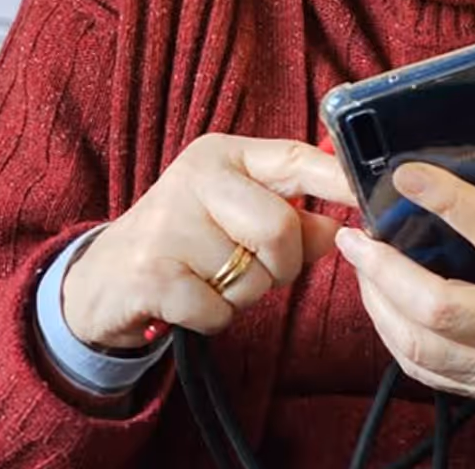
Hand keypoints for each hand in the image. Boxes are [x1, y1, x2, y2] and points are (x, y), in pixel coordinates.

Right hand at [61, 134, 355, 348]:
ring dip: (244, 295)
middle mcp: (195, 177)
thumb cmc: (186, 241)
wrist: (101, 283)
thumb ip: (294, 216)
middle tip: (252, 268)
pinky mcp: (152, 273)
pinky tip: (188, 301)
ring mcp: (169, 223)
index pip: (295, 159)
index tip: (373, 198)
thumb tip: (345, 227)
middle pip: (281, 228)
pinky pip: (220, 310)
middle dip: (281, 265)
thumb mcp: (236, 214)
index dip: (338, 180)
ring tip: (209, 278)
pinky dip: (214, 318)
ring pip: (253, 275)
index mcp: (224, 156)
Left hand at [334, 133, 474, 446]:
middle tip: (356, 235)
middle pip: (440, 308)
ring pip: (424, 348)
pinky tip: (383, 305)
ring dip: (380, 305)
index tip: (409, 173)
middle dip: (386, 271)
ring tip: (359, 264)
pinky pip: (430, 373)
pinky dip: (397, 338)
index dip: (448, 201)